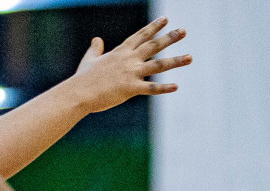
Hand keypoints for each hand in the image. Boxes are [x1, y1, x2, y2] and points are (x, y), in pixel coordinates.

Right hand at [71, 17, 190, 114]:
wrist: (78, 93)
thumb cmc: (84, 78)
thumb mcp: (90, 60)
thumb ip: (95, 49)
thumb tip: (96, 39)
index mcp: (120, 52)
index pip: (140, 36)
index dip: (153, 27)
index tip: (165, 19)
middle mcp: (128, 59)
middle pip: (153, 46)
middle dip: (169, 38)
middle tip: (184, 31)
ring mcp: (131, 73)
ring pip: (158, 65)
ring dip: (175, 61)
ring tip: (190, 57)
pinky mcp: (131, 88)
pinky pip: (151, 88)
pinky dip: (164, 88)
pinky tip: (176, 86)